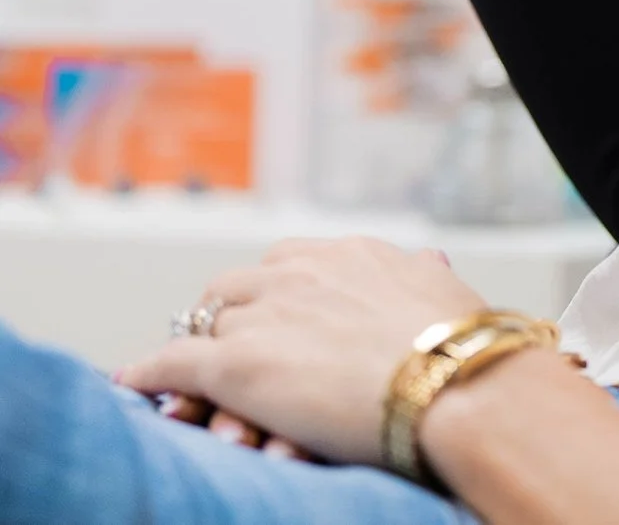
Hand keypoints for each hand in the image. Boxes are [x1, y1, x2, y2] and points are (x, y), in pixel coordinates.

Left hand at [118, 238, 491, 467]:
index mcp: (350, 253)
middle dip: (227, 315)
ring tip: (186, 374)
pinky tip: (136, 383)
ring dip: (199, 351)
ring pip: (206, 325)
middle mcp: (302, 273)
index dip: (272, 291)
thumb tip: (428, 261)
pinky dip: (150, 372)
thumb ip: (421, 273)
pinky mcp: (237, 364)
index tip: (272, 312)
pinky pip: (174, 361)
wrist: (453, 381)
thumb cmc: (464, 346)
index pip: (287, 261)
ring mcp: (265, 316)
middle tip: (226, 343)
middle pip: (236, 288)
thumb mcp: (445, 291)